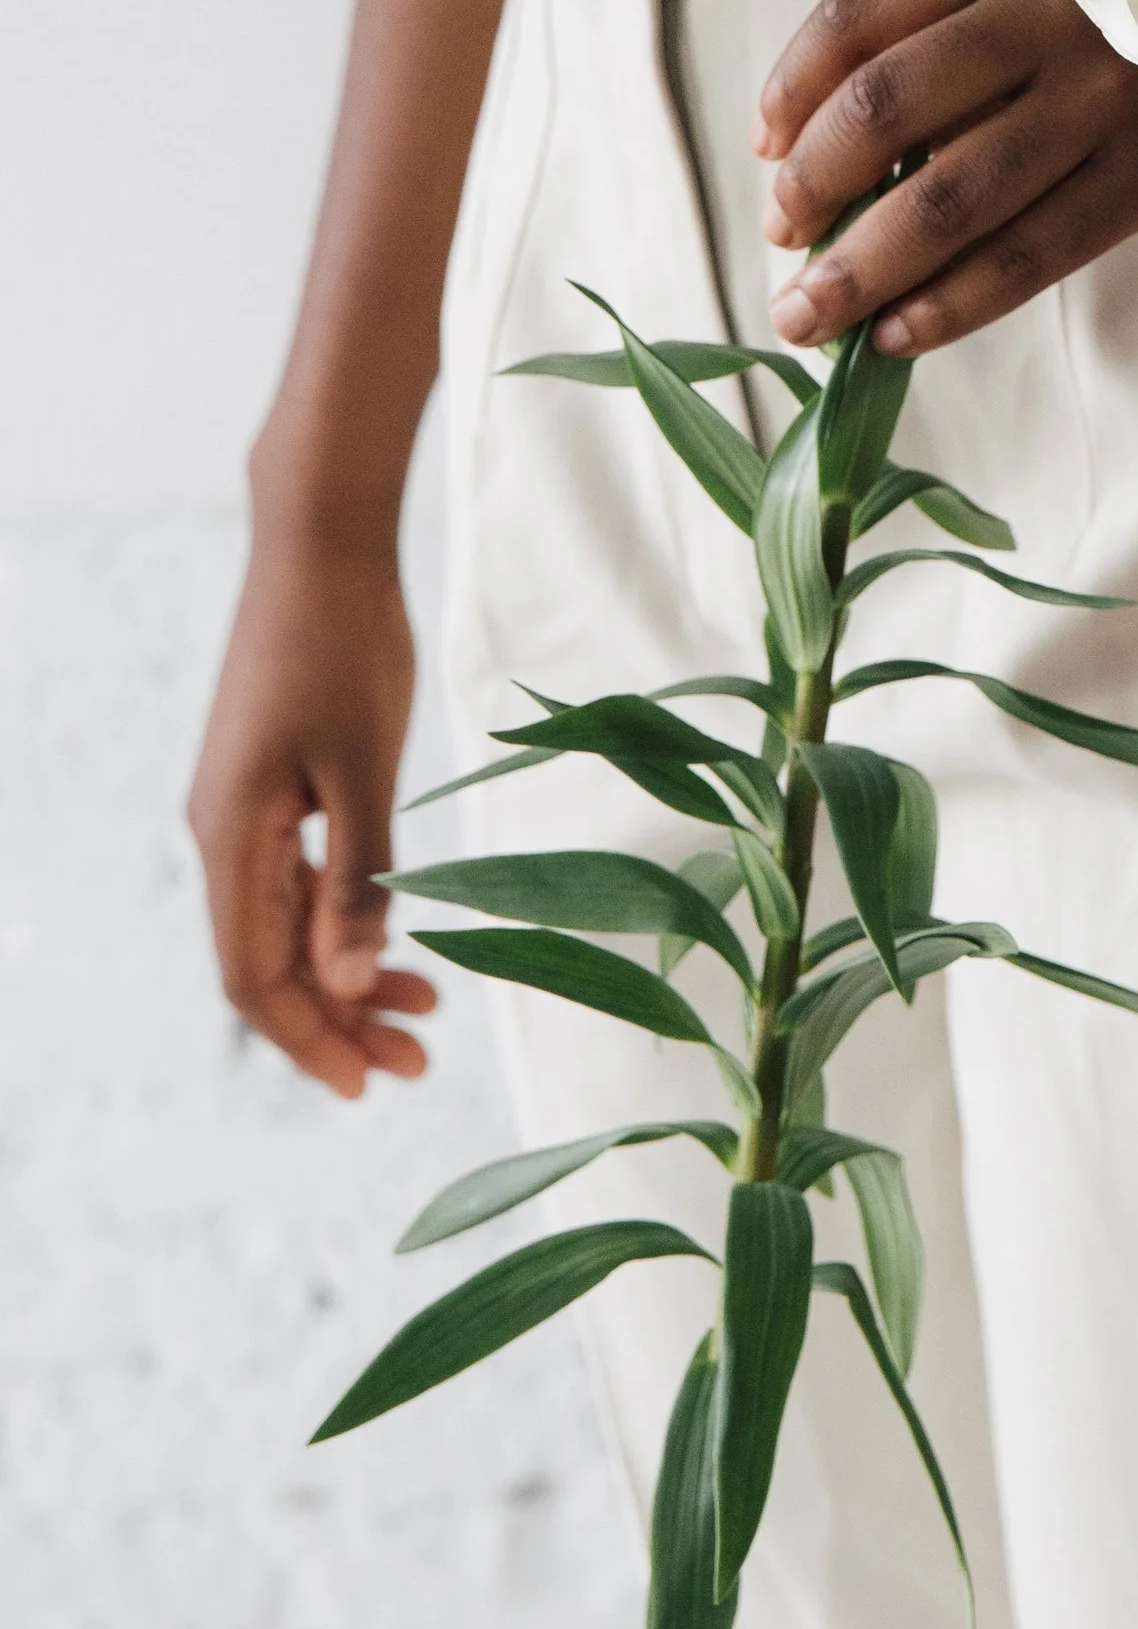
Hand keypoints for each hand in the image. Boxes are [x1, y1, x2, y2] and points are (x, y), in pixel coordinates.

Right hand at [188, 525, 437, 1097]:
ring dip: (345, 972)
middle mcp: (223, 831)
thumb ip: (358, 878)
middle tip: (417, 1061)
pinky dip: (340, 916)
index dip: (307, 1039)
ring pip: (285, 921)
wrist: (322, 543)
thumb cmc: (348, 646)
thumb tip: (351, 986)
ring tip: (423, 1008)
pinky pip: (295, 876)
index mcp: (231, 836)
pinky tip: (391, 936)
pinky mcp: (272, 780)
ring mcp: (243, 806)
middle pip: (267, 961)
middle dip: (337, 1019)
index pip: (253, 977)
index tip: (367, 1085)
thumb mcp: (365, 768)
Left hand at [753, 0, 1137, 356]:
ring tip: (809, 318)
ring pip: (947, 192)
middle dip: (809, 186)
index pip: (863, 8)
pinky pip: (1035, 248)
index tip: (763, 145)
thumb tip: (883, 123)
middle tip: (783, 241)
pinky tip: (905, 335)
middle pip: (885, 104)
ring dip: (860, 267)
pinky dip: (956, 301)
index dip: (793, 83)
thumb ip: (996, 12)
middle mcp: (1048, 10)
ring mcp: (1105, 90)